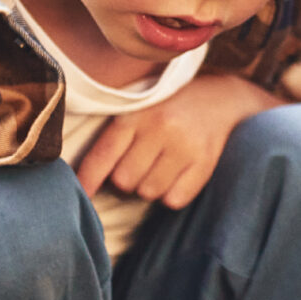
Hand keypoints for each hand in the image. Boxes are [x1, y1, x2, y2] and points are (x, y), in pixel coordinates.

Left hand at [77, 75, 273, 208]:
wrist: (220, 99)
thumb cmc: (168, 109)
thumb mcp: (138, 110)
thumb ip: (114, 138)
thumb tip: (86, 182)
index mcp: (137, 114)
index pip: (103, 155)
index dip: (88, 179)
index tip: (81, 195)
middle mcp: (161, 128)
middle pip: (124, 180)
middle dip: (127, 179)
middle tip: (141, 163)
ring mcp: (185, 147)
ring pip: (148, 192)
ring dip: (150, 187)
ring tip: (160, 166)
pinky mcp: (205, 163)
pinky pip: (174, 199)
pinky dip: (172, 194)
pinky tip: (177, 175)